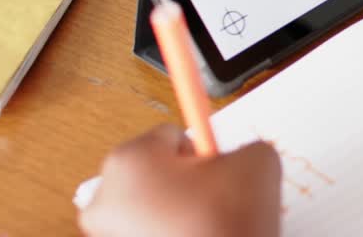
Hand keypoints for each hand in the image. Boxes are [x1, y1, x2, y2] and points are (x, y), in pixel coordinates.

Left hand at [79, 125, 281, 236]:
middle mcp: (104, 196)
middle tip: (216, 202)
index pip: (173, 135)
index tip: (217, 169)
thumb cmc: (225, 225)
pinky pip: (148, 234)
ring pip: (152, 205)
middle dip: (187, 182)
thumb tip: (240, 158)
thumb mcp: (258, 162)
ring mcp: (104, 235)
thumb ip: (246, 146)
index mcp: (130, 161)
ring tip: (207, 228)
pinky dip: (170, 235)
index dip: (204, 152)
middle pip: (156, 171)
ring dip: (178, 212)